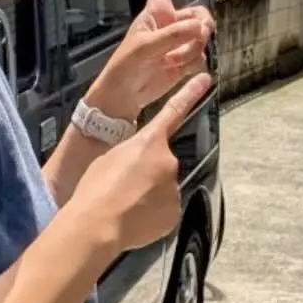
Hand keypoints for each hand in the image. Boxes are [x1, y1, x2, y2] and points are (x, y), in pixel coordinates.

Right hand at [74, 73, 212, 251]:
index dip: (190, 94)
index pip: (173, 112)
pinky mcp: (174, 213)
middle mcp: (168, 161)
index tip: (206, 78)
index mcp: (149, 141)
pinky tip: (134, 219)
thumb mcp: (110, 158)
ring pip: (163, 189)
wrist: (98, 223)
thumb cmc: (95, 187)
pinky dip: (152, 214)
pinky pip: (164, 210)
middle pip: (162, 164)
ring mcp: (173, 188)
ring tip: (125, 206)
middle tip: (124, 188)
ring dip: (149, 195)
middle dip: (148, 174)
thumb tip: (139, 169)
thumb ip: (132, 156)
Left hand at [94, 0, 213, 121]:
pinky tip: (180, 69)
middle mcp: (170, 23)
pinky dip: (195, 63)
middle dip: (202, 24)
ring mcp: (178, 42)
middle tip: (200, 35)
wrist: (126, 94)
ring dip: (195, 48)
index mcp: (155, 11)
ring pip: (202, 36)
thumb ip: (174, 35)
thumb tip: (201, 28)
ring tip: (175, 60)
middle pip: (198, 13)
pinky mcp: (183, 60)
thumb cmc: (126, 65)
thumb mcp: (146, 46)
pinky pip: (201, 56)